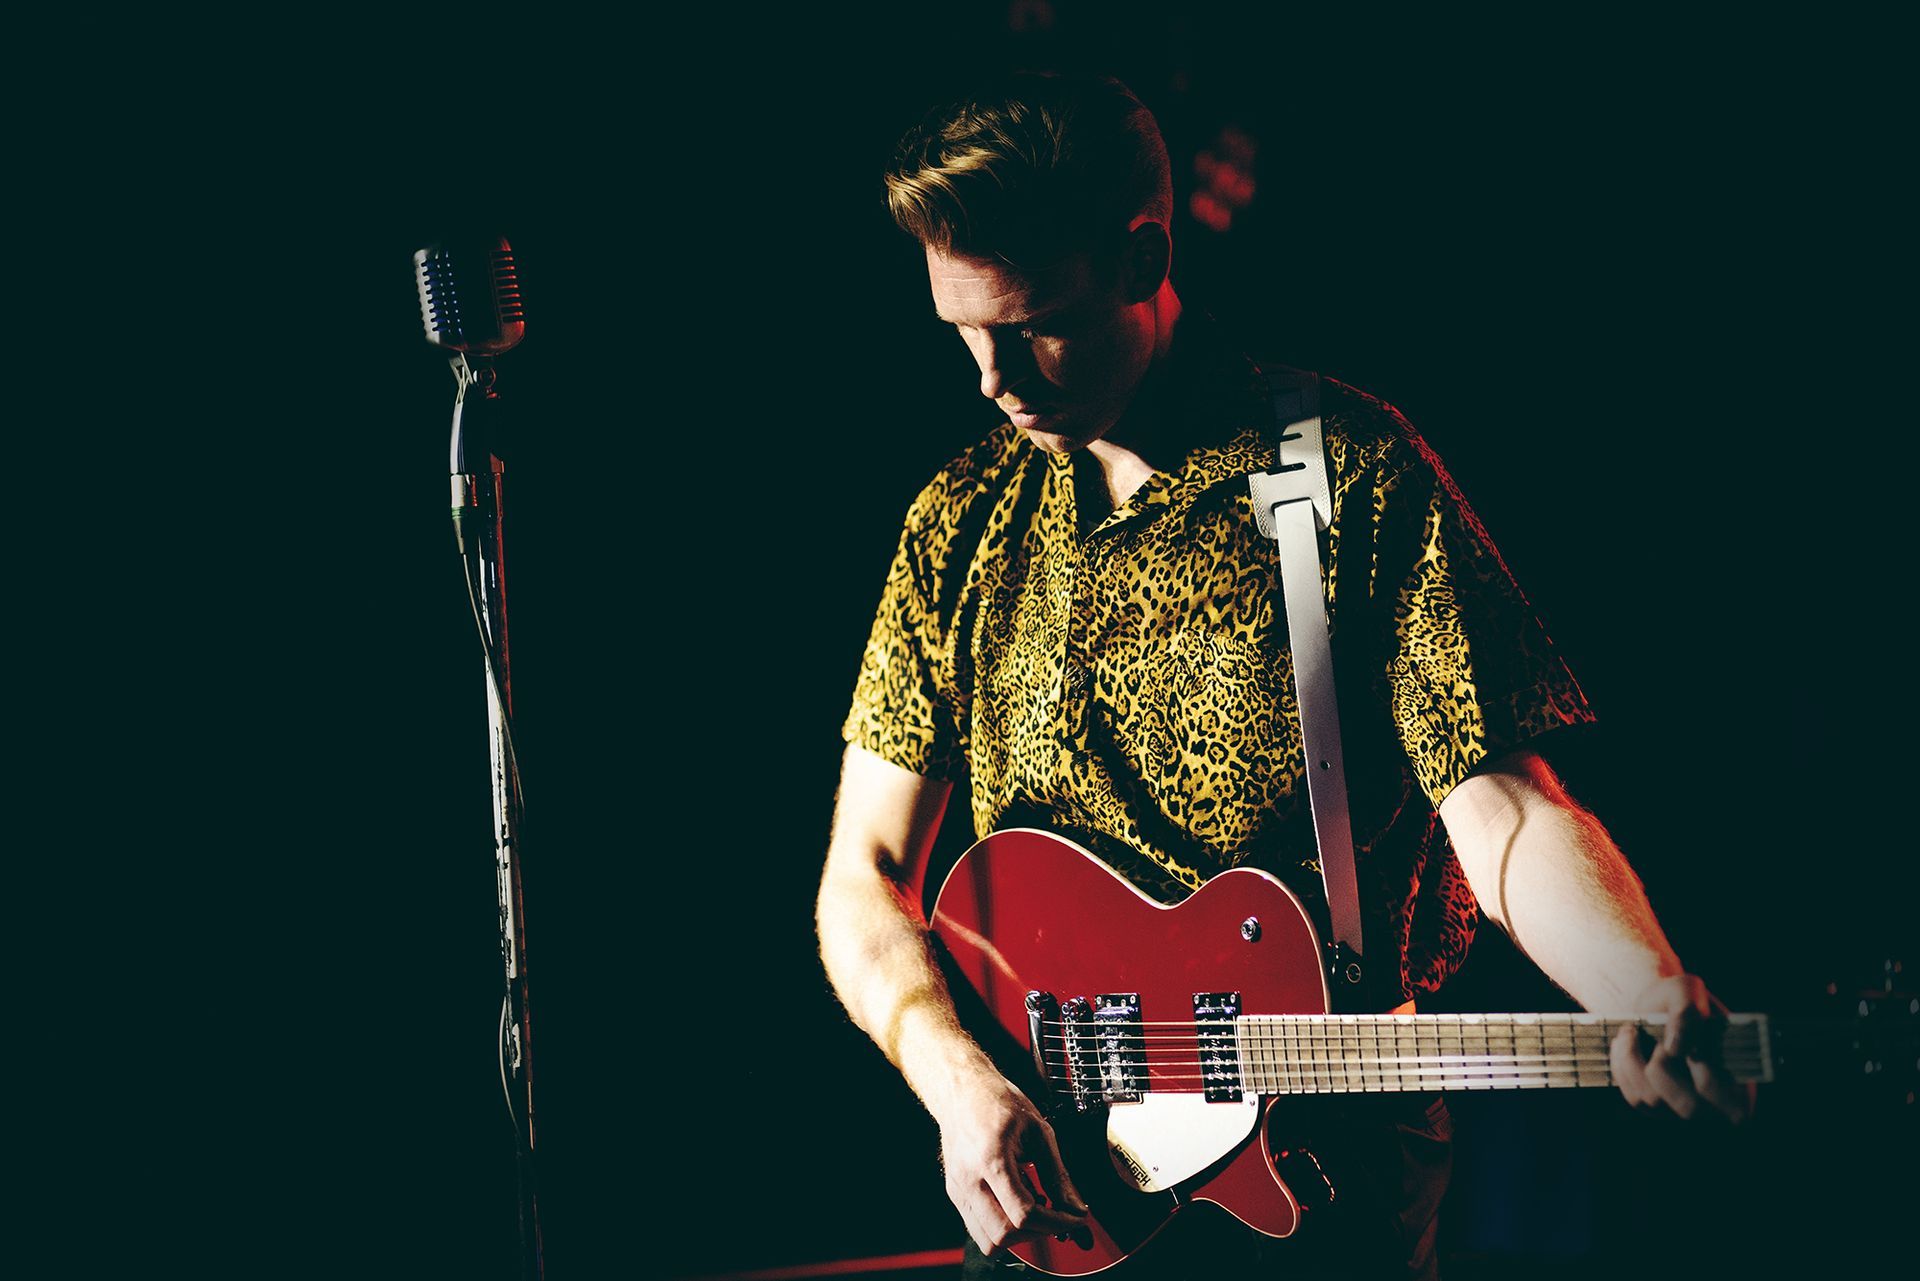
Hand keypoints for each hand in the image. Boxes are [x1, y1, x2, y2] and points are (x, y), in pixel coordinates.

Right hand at [934, 1067, 1090, 1254]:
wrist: (962, 1090)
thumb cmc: (998, 1102)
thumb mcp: (1038, 1131)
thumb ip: (1057, 1174)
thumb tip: (1075, 1206)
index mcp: (991, 1160)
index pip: (1024, 1215)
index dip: (1056, 1223)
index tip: (1073, 1219)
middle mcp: (969, 1180)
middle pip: (1004, 1236)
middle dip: (1037, 1234)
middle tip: (1055, 1217)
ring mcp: (958, 1189)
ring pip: (987, 1241)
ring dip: (1018, 1237)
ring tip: (1034, 1212)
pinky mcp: (955, 1193)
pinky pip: (978, 1228)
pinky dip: (1001, 1228)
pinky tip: (1015, 1204)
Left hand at [1609, 973, 1754, 1122]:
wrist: (1654, 1008)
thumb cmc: (1679, 1001)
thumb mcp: (1687, 989)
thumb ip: (1688, 1011)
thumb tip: (1677, 1048)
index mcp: (1741, 1082)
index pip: (1731, 1098)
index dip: (1704, 1069)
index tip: (1688, 1043)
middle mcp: (1717, 1107)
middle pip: (1687, 1106)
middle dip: (1663, 1065)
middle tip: (1657, 1038)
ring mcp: (1684, 1112)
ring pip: (1653, 1101)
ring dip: (1634, 1060)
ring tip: (1632, 1031)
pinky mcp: (1656, 1110)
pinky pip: (1634, 1097)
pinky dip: (1623, 1066)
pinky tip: (1625, 1043)